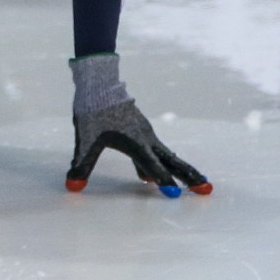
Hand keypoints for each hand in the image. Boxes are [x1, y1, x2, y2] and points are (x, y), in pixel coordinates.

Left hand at [66, 54, 211, 195]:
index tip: (175, 196)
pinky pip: (154, 151)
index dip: (163, 182)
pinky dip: (160, 163)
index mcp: (135, 142)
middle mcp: (145, 139)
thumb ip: (82, 164)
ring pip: (166, 155)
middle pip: (172, 161)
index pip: (153, 167)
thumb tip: (72, 186)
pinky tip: (146, 177)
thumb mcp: (84, 139)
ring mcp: (145, 133)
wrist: (98, 83)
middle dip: (189, 176)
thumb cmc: (92, 110)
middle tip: (207, 190)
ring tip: (193, 184)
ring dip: (180, 170)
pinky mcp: (139, 130)